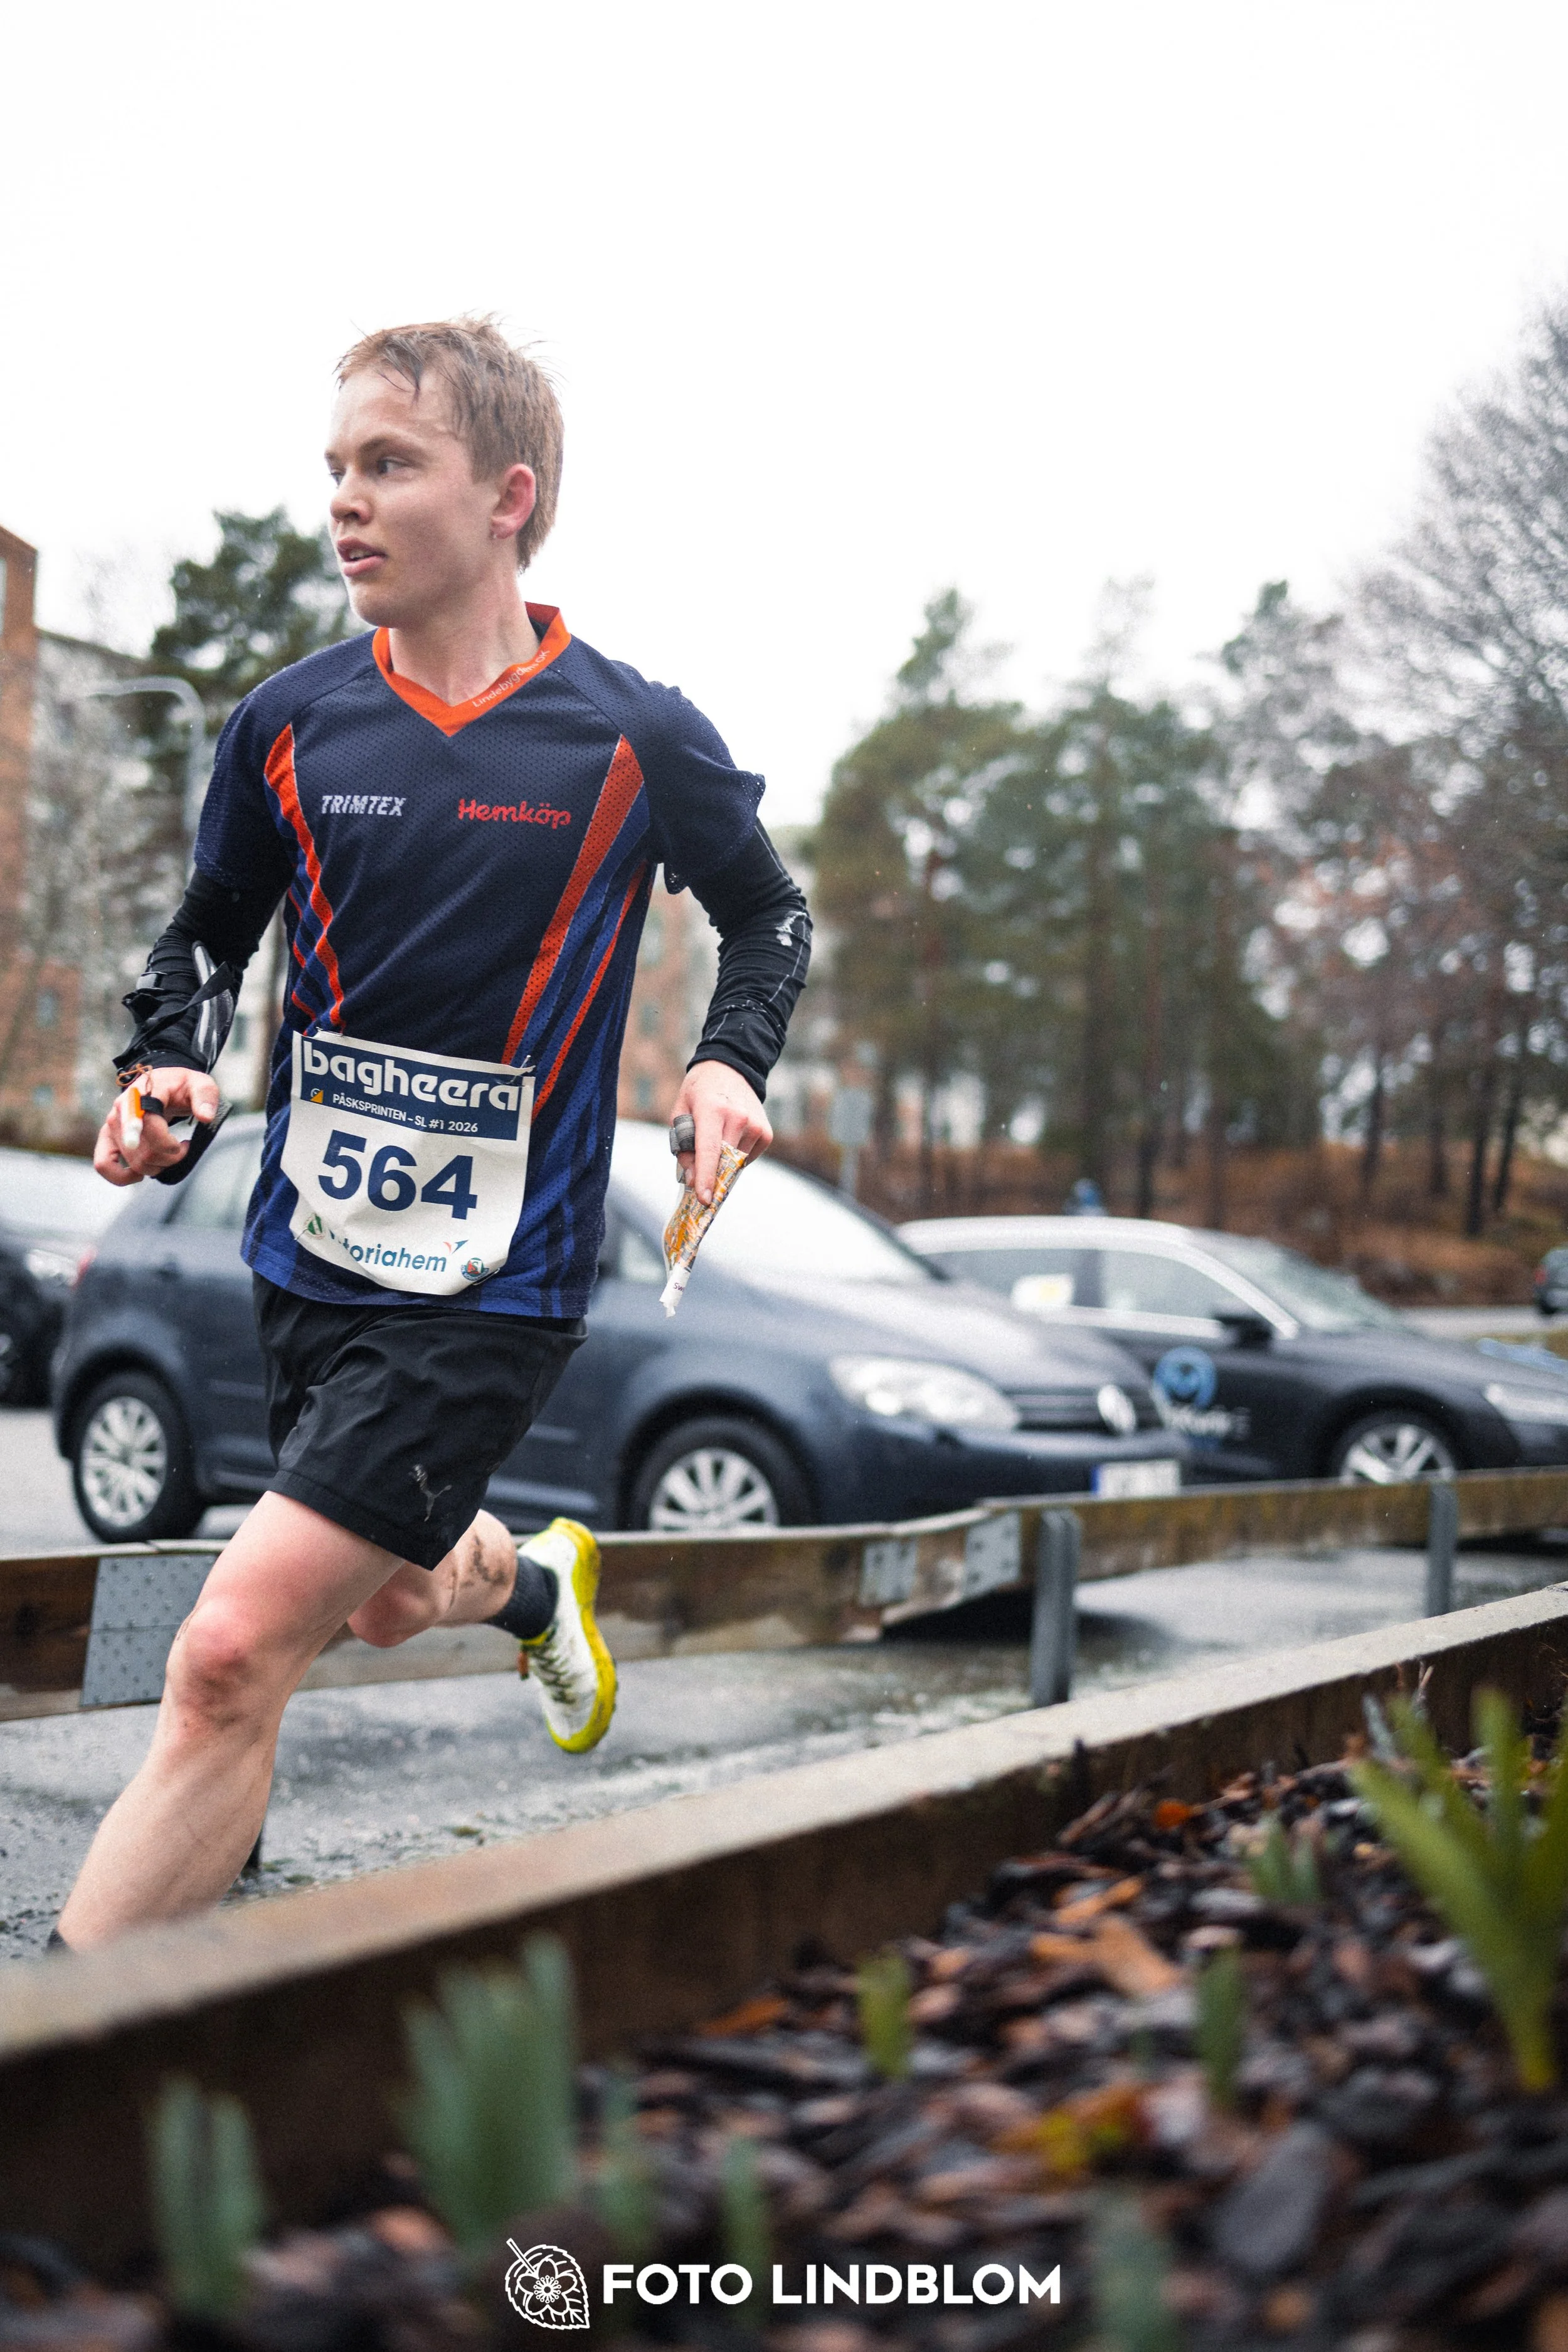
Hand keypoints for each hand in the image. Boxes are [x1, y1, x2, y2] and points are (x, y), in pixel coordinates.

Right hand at [94, 1067, 220, 1186]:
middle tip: (183, 1148)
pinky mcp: (108, 1138)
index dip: (165, 1142)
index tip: (185, 1144)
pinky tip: (141, 1174)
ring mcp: (112, 1125)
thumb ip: (205, 1097)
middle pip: (143, 1150)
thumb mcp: (200, 1084)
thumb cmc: (181, 1086)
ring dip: (157, 1167)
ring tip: (170, 1154)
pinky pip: (103, 1164)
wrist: (162, 1084)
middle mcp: (120, 1110)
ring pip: (133, 1162)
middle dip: (170, 1157)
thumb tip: (205, 1117)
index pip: (146, 1125)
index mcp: (140, 1094)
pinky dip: (122, 1177)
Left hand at [672, 1061, 770, 1203]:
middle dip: (710, 1176)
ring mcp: (755, 1125)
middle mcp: (737, 1117)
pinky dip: (735, 1158)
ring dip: (722, 1163)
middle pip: (723, 1162)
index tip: (704, 1199)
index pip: (709, 1150)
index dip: (706, 1177)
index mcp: (711, 1109)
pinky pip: (747, 1159)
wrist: (730, 1069)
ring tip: (716, 1140)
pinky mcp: (765, 1133)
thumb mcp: (680, 1113)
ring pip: (735, 1164)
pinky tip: (730, 1138)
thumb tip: (693, 1181)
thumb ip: (683, 1148)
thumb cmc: (699, 1093)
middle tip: (699, 1183)